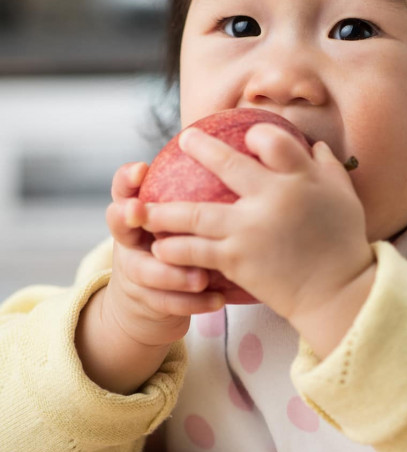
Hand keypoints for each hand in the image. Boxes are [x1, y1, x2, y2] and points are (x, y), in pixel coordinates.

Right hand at [103, 161, 221, 347]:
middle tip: (142, 212)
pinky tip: (219, 299)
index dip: (126, 179)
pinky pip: (168, 304)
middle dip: (129, 217)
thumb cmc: (181, 240)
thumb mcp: (180, 214)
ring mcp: (134, 271)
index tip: (140, 168)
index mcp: (138, 213)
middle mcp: (130, 238)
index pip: (124, 190)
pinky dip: (193, 302)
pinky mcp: (147, 301)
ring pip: (146, 271)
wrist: (154, 300)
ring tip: (201, 276)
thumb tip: (241, 147)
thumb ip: (197, 189)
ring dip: (173, 273)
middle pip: (119, 225)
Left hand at [144, 124, 375, 342]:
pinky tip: (160, 245)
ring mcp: (252, 228)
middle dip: (200, 148)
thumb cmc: (343, 242)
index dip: (257, 135)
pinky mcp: (238, 258)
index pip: (273, 141)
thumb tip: (315, 145)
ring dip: (165, 209)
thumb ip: (328, 167)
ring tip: (145, 205)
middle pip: (227, 166)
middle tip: (184, 139)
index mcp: (302, 178)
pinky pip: (196, 250)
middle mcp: (274, 197)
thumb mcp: (344, 196)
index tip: (247, 136)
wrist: (337, 291)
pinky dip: (174, 246)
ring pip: (196, 213)